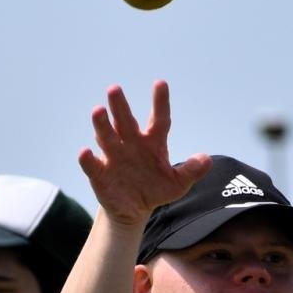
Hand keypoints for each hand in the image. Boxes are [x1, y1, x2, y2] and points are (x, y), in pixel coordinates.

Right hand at [77, 81, 210, 226]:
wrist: (134, 209)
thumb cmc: (156, 189)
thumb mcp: (178, 183)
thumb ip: (191, 171)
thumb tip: (207, 160)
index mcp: (153, 142)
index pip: (159, 119)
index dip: (160, 102)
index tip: (160, 84)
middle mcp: (131, 143)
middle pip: (125, 122)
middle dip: (120, 106)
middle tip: (114, 89)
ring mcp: (114, 157)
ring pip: (107, 137)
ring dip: (102, 125)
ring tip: (98, 110)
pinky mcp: (100, 174)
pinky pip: (93, 165)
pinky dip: (88, 159)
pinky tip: (85, 152)